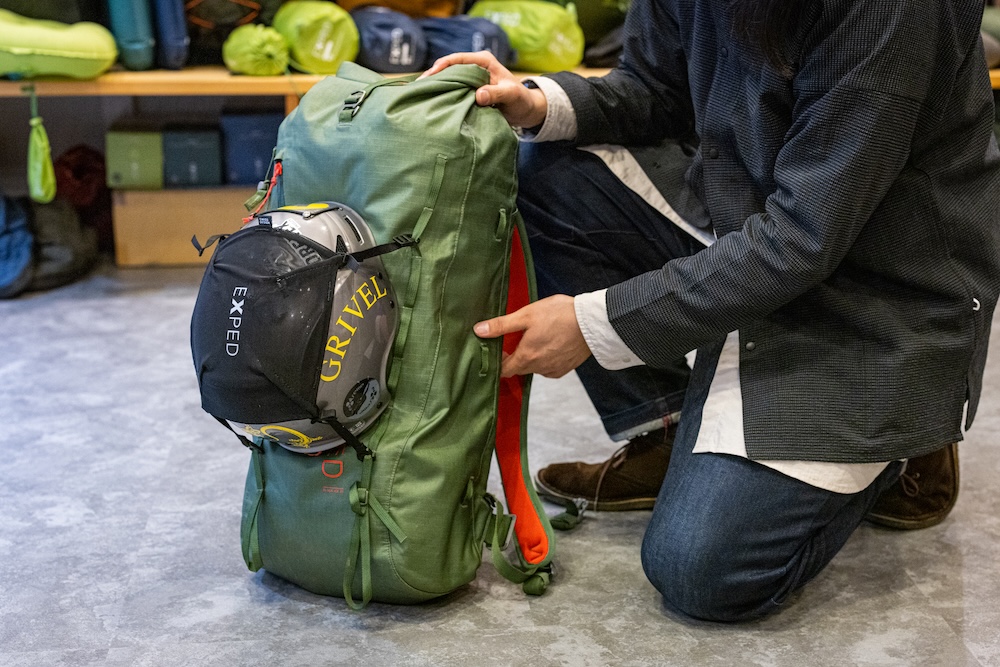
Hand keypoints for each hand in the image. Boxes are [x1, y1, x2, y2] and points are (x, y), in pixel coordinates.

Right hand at [419, 51, 547, 129]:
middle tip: (418, 88)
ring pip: (449, 80)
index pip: (458, 59)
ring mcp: (471, 80)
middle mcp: (475, 68)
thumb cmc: (521, 100)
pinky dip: (443, 96)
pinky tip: (431, 102)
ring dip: (436, 87)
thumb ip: (496, 94)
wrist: (526, 111)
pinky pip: (453, 92)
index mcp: (484, 61)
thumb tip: (479, 96)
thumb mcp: (511, 96)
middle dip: (433, 77)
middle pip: (449, 69)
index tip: (430, 77)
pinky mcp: (469, 92)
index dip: (442, 66)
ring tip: (420, 95)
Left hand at [474, 295, 591, 377]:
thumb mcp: (527, 315)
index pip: (503, 370)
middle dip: (514, 356)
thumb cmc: (559, 315)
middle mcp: (538, 368)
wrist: (593, 322)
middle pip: (518, 368)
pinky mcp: (565, 368)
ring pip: (534, 367)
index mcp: (526, 357)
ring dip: (531, 357)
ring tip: (536, 338)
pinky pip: (549, 367)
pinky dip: (546, 358)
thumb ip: (501, 325)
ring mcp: (553, 370)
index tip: (497, 349)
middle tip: (515, 339)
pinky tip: (550, 344)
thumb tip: (478, 331)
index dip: (498, 361)